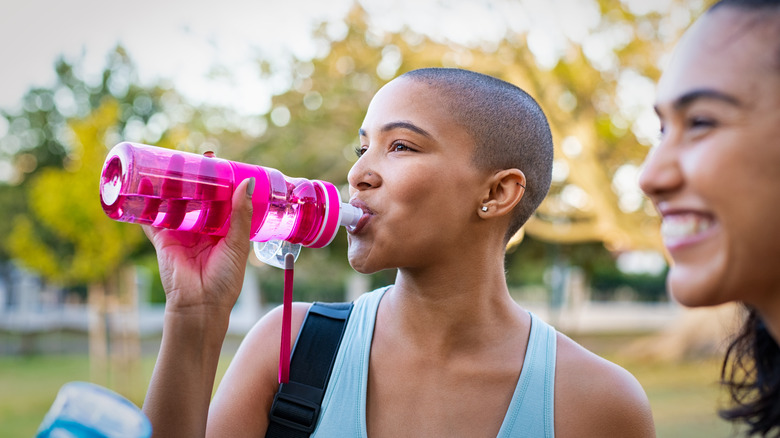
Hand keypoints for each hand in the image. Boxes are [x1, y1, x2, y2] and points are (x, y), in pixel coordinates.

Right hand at [143, 177, 254, 316]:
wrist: (200, 306)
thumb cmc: (224, 280)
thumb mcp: (237, 244)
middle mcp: (202, 230)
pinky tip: (144, 184)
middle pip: (197, 198)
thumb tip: (247, 183)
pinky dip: (147, 204)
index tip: (218, 163)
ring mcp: (181, 233)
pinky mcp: (163, 239)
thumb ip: (240, 214)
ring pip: (175, 203)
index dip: (219, 182)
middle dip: (194, 179)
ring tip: (171, 163)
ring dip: (172, 186)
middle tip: (195, 157)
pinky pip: (152, 218)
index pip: (221, 200)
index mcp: (223, 230)